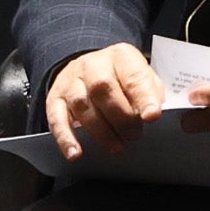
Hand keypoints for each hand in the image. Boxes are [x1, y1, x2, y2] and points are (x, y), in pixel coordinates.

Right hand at [45, 44, 164, 164]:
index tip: (152, 117)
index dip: (144, 98)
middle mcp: (92, 65)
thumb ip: (151, 93)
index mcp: (121, 57)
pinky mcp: (54, 98)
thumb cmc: (122, 79)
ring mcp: (71, 82)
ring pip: (81, 105)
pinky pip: (56, 118)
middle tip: (134, 136)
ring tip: (116, 147)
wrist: (89, 69)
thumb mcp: (143, 77)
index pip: (133, 76)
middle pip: (102, 89)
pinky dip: (66, 138)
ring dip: (100, 131)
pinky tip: (75, 153)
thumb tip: (154, 116)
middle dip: (121, 118)